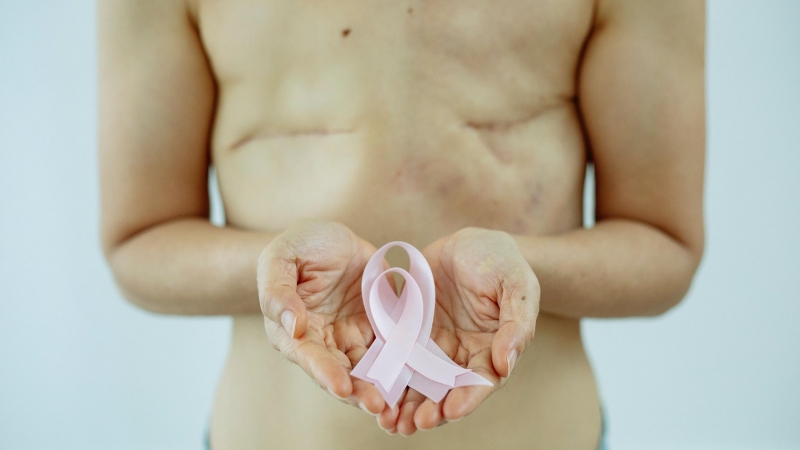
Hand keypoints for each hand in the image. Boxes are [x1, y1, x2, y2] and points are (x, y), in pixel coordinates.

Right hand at [257, 219, 385, 415]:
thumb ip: (277, 291)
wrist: (332, 236)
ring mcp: (353, 336)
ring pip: (368, 369)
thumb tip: (292, 325)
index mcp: (293, 330)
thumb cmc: (299, 246)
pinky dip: (403, 365)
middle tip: (377, 405)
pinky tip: (417, 377)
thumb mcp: (281, 258)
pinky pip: (392, 349)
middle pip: (341, 372)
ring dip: (382, 387)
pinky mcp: (379, 328)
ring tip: (398, 403)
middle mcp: (324, 341)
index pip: (309, 356)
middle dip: (358, 391)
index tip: (341, 387)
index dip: (324, 372)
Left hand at [378, 228, 538, 434]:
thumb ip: (516, 324)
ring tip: (388, 422)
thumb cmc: (501, 262)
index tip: (452, 411)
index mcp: (491, 349)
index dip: (467, 398)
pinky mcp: (409, 332)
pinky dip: (385, 376)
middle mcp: (461, 355)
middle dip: (431, 410)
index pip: (480, 381)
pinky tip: (372, 391)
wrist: (469, 241)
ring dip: (404, 404)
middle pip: (446, 391)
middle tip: (413, 424)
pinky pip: (395, 357)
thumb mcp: (517, 285)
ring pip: (418, 382)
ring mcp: (433, 346)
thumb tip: (505, 364)